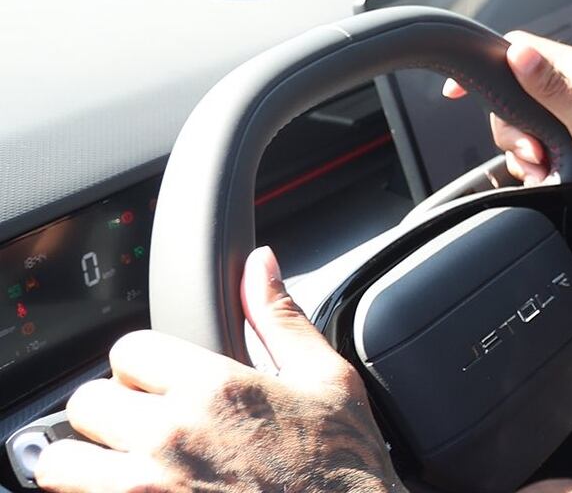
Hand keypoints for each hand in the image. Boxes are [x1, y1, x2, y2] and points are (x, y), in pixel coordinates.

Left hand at [37, 248, 401, 492]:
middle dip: (113, 412)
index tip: (162, 385)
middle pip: (87, 402)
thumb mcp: (329, 381)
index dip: (146, 364)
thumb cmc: (342, 469)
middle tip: (144, 430)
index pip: (129, 349)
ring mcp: (147, 488)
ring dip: (87, 462)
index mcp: (216, 388)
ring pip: (64, 461)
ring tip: (124, 468)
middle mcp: (171, 436)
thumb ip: (282, 318)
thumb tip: (260, 265)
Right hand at [442, 31, 571, 215]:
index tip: (458, 88)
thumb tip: (520, 51)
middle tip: (535, 154)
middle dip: (514, 131)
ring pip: (528, 123)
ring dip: (528, 152)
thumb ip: (554, 87)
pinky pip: (545, 140)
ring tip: (548, 169)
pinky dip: (542, 161)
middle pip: (516, 96)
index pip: (521, 49)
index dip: (487, 64)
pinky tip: (554, 174)